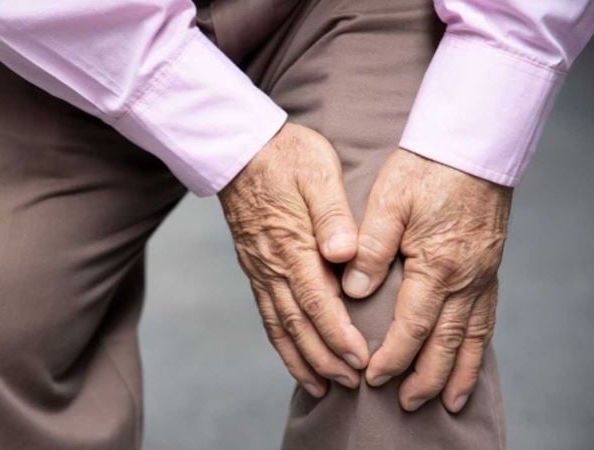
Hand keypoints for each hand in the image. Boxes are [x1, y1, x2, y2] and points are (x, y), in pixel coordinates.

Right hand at [219, 123, 369, 396]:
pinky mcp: (254, 268)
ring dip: (302, 359)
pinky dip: (281, 342)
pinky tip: (294, 357)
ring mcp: (259, 269)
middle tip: (351, 384)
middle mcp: (272, 265)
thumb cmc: (286, 156)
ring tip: (323, 387)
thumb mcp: (318, 172)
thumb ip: (333, 215)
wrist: (240, 149)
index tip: (360, 360)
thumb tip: (344, 253)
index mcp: (292, 244)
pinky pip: (266, 314)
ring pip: (279, 325)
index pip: (317, 301)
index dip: (338, 335)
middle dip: (325, 358)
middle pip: (298, 323)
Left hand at [342, 148, 511, 411]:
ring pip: (472, 337)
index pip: (412, 326)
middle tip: (407, 403)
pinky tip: (469, 358)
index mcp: (437, 265)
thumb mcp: (388, 201)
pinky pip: (487, 318)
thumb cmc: (425, 169)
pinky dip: (478, 346)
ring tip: (447, 401)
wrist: (471, 145)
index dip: (393, 357)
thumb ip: (369, 248)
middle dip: (425, 377)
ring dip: (457, 372)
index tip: (373, 377)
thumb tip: (353, 291)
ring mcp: (483, 275)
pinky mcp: (489, 268)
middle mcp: (466, 278)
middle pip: (445, 342)